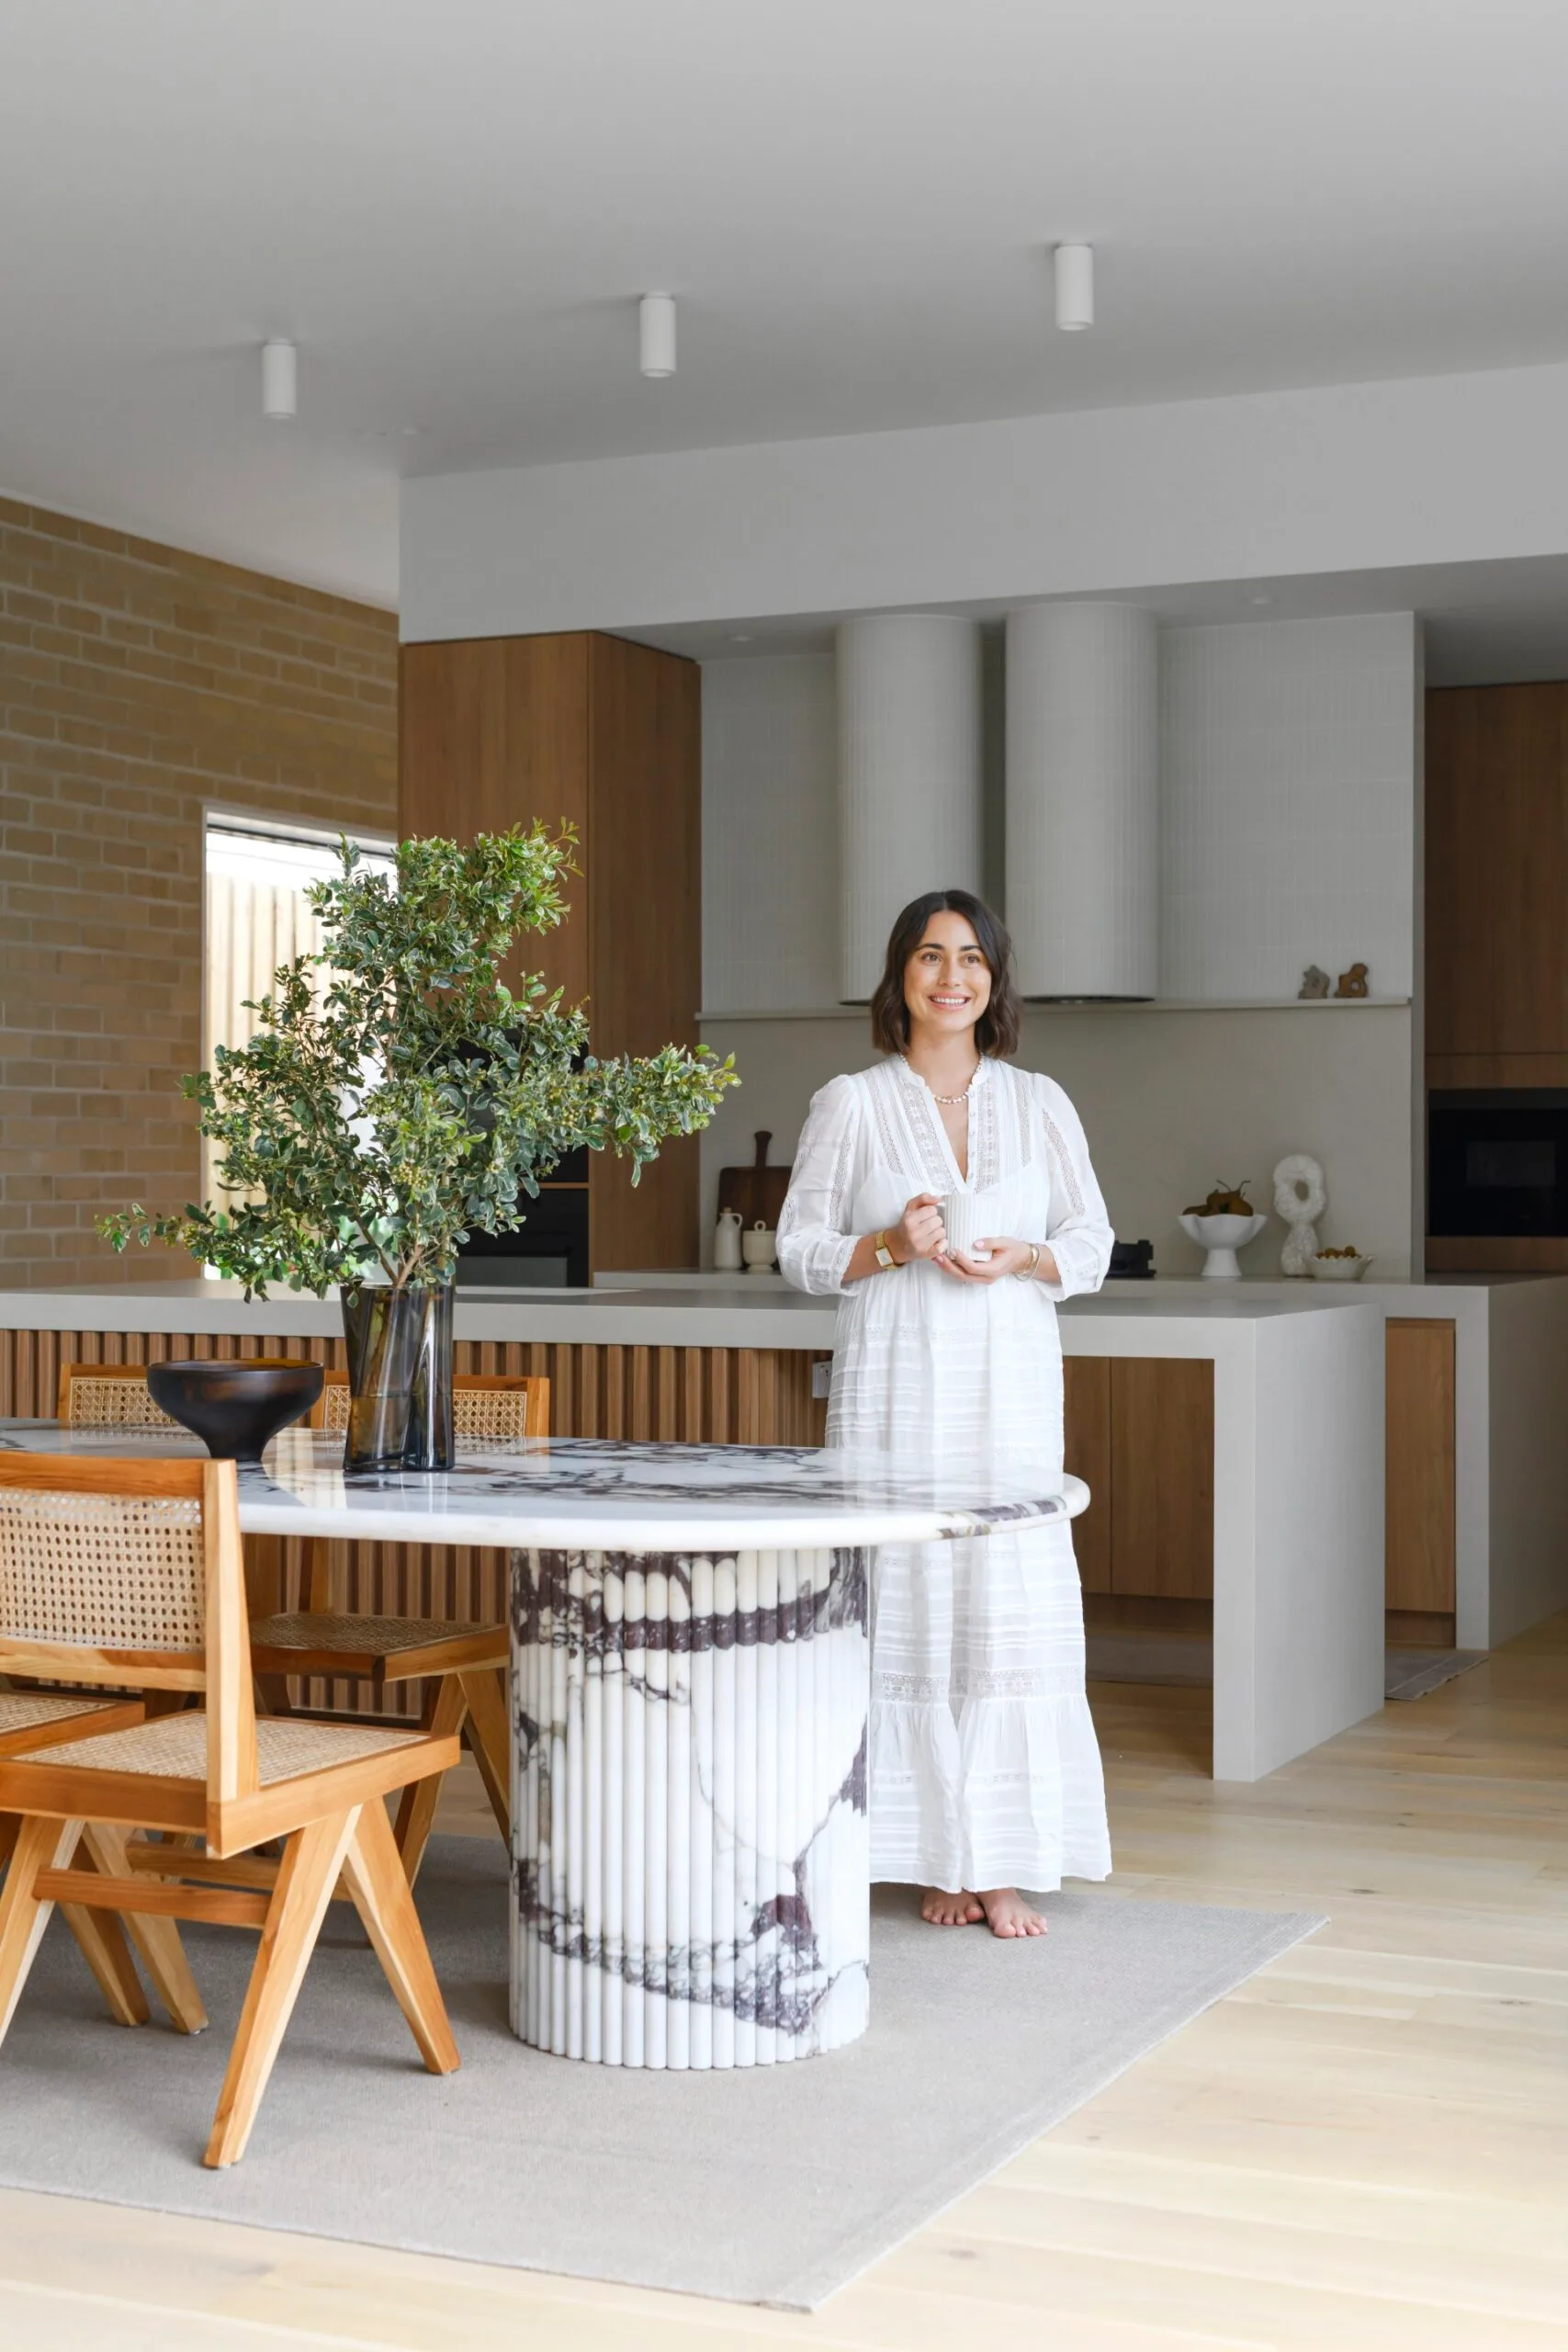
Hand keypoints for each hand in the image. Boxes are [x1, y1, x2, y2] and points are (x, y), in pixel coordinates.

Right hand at [895, 1193, 947, 1261]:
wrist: (896, 1245)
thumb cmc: (906, 1225)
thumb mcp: (910, 1208)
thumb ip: (923, 1198)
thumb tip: (939, 1199)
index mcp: (909, 1219)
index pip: (932, 1210)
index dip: (931, 1212)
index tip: (926, 1217)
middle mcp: (914, 1232)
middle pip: (938, 1221)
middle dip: (935, 1222)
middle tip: (928, 1226)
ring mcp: (920, 1244)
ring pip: (942, 1232)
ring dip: (939, 1232)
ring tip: (931, 1233)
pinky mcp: (926, 1254)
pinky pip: (943, 1246)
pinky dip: (942, 1243)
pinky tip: (936, 1242)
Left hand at [937, 1236, 1052, 1284]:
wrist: (1020, 1259)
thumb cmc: (1012, 1248)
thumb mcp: (1004, 1242)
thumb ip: (991, 1242)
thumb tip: (976, 1243)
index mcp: (993, 1270)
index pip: (974, 1268)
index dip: (962, 1260)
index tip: (953, 1250)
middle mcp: (986, 1278)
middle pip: (964, 1276)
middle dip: (949, 1267)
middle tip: (937, 1256)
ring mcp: (982, 1279)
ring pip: (961, 1277)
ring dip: (947, 1268)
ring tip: (935, 1258)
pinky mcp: (978, 1276)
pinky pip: (963, 1274)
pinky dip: (952, 1268)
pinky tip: (943, 1261)